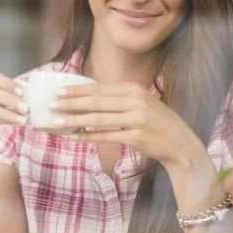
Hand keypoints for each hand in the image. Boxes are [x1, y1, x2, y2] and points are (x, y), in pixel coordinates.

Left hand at [51, 82, 202, 166]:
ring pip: (98, 119)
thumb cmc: (156, 122)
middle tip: (52, 104)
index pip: (99, 88)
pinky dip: (88, 136)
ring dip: (75, 120)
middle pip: (96, 102)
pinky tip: (73, 137)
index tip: (59, 91)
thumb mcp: (141, 103)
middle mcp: (135, 102)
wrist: (180, 143)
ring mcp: (136, 119)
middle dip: (71, 103)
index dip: (77, 90)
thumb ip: (119, 99)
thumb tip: (87, 98)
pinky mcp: (136, 137)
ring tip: (58, 121)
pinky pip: (106, 136)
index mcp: (134, 90)